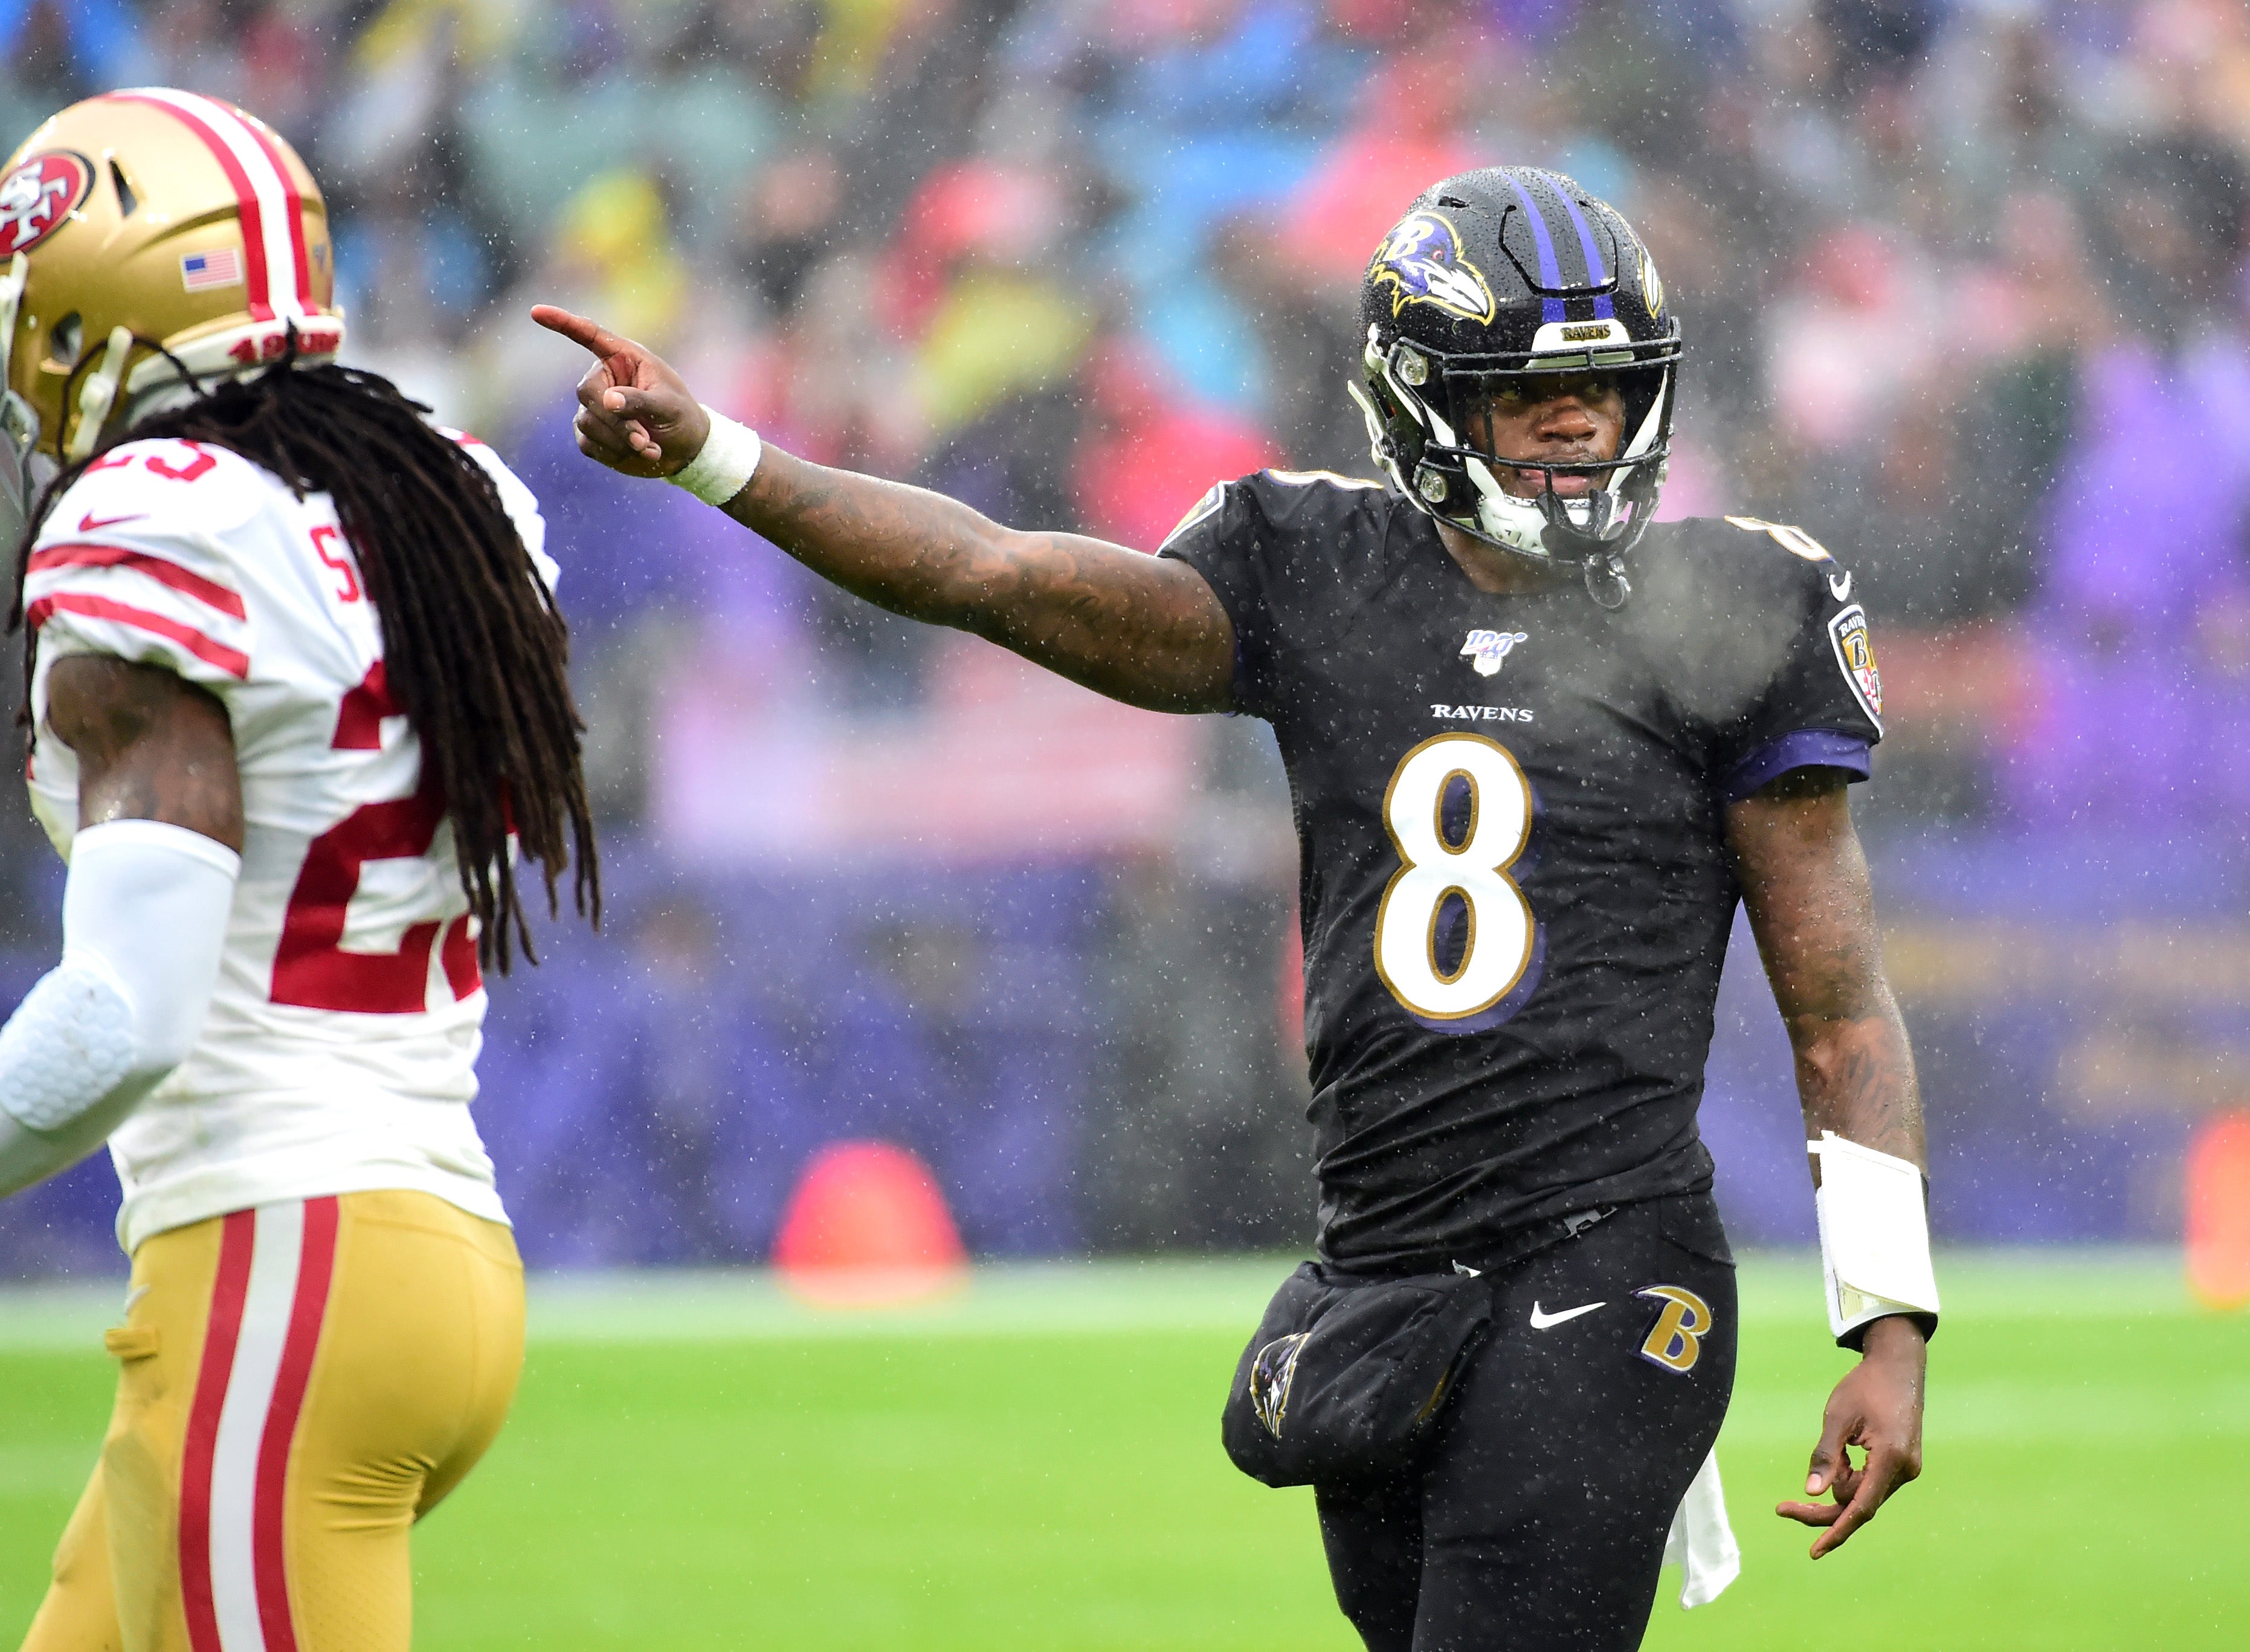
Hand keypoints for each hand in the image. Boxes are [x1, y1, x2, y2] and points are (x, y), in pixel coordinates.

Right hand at [530, 305, 710, 479]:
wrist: (684, 450)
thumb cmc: (680, 416)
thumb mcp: (668, 405)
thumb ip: (640, 400)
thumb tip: (607, 400)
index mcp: (622, 358)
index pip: (588, 335)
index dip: (563, 323)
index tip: (536, 312)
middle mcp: (603, 378)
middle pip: (587, 393)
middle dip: (616, 421)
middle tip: (643, 440)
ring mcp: (593, 407)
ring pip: (588, 422)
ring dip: (619, 440)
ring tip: (649, 449)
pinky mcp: (591, 434)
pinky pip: (589, 443)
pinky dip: (614, 452)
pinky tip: (637, 454)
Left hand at [1775, 1313, 1924, 1557]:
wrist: (1898, 1366)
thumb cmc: (1864, 1386)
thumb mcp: (1837, 1417)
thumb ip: (1825, 1456)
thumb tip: (1812, 1493)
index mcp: (1890, 1458)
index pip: (1861, 1508)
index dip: (1836, 1531)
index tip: (1815, 1551)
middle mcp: (1904, 1470)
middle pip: (1857, 1505)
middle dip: (1822, 1508)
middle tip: (1782, 1508)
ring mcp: (1907, 1469)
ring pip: (1862, 1494)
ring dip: (1838, 1481)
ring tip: (1837, 1443)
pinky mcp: (1902, 1465)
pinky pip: (1870, 1482)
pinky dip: (1850, 1474)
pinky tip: (1846, 1448)